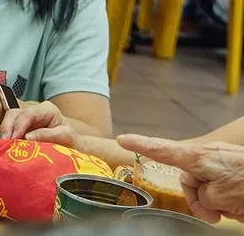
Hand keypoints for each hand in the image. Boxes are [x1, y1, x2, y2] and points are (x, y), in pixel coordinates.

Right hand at [0, 101, 75, 144]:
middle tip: (6, 142)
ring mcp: (26, 118)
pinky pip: (9, 128)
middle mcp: (34, 111)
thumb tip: (27, 137)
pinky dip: (7, 136)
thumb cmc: (71, 141)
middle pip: (14, 114)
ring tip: (4, 145)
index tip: (15, 138)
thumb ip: (47, 135)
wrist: (73, 148)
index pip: (29, 114)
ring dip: (5, 132)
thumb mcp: (64, 137)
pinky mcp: (21, 127)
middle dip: (8, 127)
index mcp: (47, 109)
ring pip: (9, 119)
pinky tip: (6, 145)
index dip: (19, 125)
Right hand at [118, 134, 243, 223]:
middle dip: (196, 200)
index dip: (140, 145)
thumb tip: (203, 196)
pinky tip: (238, 209)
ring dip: (216, 205)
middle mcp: (208, 158)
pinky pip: (222, 191)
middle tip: (212, 215)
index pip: (162, 149)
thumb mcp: (219, 195)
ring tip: (232, 212)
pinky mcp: (235, 175)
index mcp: (199, 158)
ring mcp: (222, 166)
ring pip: (205, 189)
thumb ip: (202, 193)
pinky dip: (229, 203)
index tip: (123, 140)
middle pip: (186, 179)